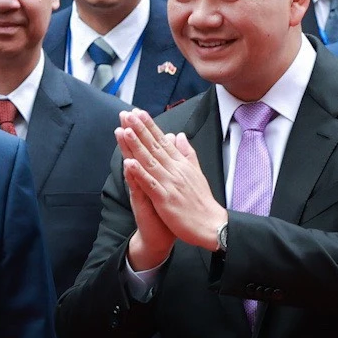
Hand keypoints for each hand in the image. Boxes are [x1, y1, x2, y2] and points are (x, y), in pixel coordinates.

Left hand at [117, 110, 227, 252]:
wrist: (211, 225)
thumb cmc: (201, 201)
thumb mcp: (195, 173)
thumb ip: (186, 153)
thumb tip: (179, 135)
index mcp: (181, 164)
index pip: (162, 141)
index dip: (149, 126)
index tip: (137, 112)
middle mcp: (175, 170)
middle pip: (154, 146)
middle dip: (140, 130)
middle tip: (127, 114)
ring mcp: (170, 184)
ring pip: (150, 161)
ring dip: (137, 146)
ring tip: (125, 130)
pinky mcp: (165, 199)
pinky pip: (150, 184)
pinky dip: (139, 173)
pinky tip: (129, 162)